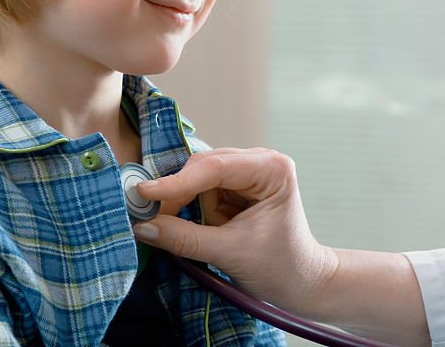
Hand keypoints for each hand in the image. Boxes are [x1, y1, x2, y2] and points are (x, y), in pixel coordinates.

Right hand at [134, 147, 338, 314]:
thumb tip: (142, 226)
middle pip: (203, 168)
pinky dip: (195, 210)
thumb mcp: (229, 253)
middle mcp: (262, 161)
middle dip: (179, 194)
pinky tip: (206, 228)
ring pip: (199, 180)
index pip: (215, 168)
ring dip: (190, 205)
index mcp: (272, 169)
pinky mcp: (239, 187)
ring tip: (205, 235)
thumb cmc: (279, 267)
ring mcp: (250, 172)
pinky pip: (203, 192)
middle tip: (152, 219)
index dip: (177, 182)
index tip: (144, 193)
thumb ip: (184, 238)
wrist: (302, 282)